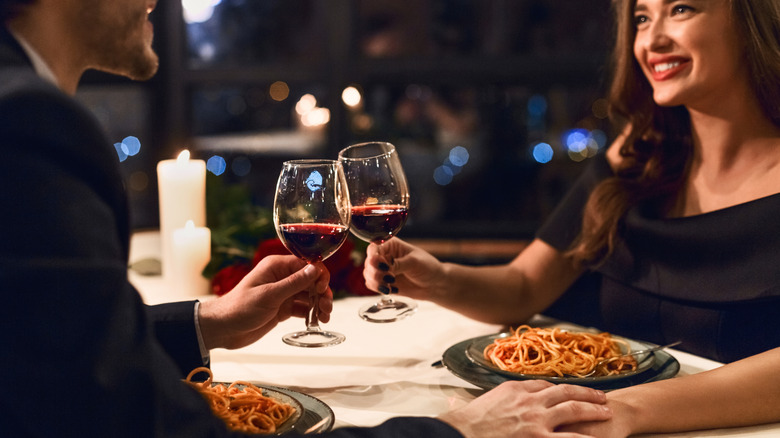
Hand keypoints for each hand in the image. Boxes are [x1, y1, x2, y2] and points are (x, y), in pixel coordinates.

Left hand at [198, 255, 332, 349]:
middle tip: (326, 307)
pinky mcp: (282, 308)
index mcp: (277, 267)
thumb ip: (294, 283)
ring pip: (309, 295)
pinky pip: (302, 307)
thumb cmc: (240, 308)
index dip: (319, 275)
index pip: (307, 264)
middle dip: (322, 293)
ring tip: (324, 317)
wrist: (224, 328)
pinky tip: (316, 321)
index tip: (322, 289)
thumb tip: (315, 269)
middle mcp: (281, 277)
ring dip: (319, 304)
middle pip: (311, 280)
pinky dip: (311, 313)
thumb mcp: (270, 295)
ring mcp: (282, 293)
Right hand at [363, 238, 443, 298]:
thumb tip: (384, 266)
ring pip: (368, 275)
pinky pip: (372, 285)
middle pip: (369, 262)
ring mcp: (383, 270)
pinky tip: (391, 289)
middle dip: (375, 272)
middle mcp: (385, 256)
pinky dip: (378, 288)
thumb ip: (398, 264)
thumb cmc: (428, 267)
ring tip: (390, 285)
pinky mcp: (383, 282)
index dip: (374, 258)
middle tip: (390, 278)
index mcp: (391, 245)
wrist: (435, 284)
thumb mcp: (414, 262)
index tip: (381, 266)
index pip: (374, 248)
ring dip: (376, 282)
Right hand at [438, 380, 611, 437]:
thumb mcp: (493, 398)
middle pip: (567, 393)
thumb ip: (511, 395)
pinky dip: (583, 437)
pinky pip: (568, 437)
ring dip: (592, 410)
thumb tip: (522, 392)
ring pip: (573, 410)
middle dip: (587, 394)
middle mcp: (531, 402)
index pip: (547, 385)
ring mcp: (537, 421)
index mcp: (519, 390)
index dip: (564, 388)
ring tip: (607, 413)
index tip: (574, 391)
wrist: (464, 433)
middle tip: (602, 398)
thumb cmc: (473, 420)